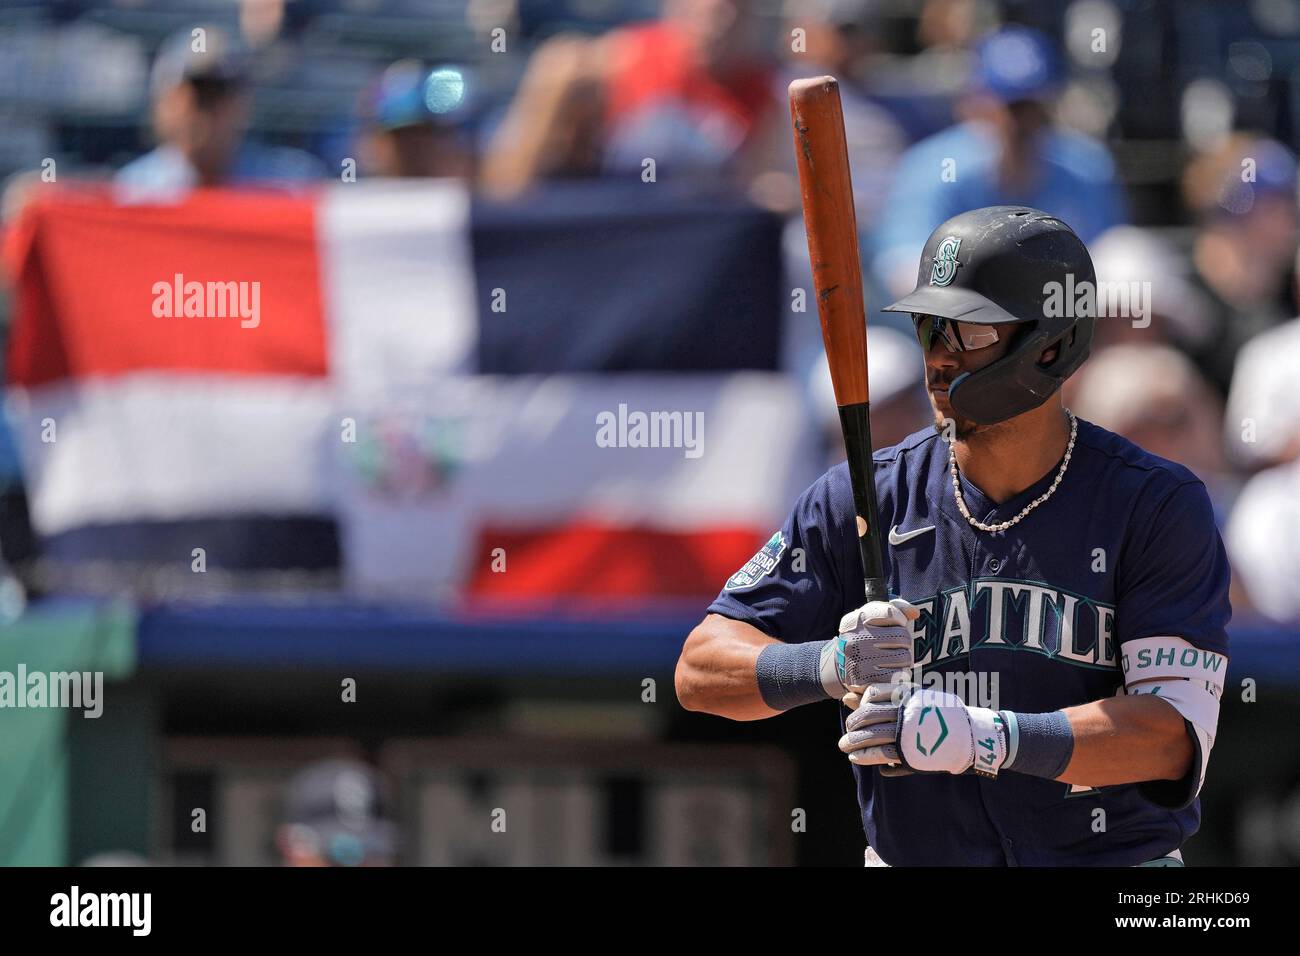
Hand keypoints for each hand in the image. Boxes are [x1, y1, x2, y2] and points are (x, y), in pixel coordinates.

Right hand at [818, 598, 917, 700]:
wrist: (843, 664)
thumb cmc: (866, 637)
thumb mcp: (873, 618)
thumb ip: (896, 609)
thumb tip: (914, 613)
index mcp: (855, 620)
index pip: (890, 613)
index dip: (899, 620)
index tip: (897, 624)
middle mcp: (855, 640)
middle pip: (902, 637)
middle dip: (905, 642)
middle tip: (896, 646)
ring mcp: (859, 661)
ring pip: (903, 657)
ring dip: (904, 659)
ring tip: (893, 659)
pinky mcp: (864, 681)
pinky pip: (898, 676)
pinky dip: (900, 675)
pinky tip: (891, 672)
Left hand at [839, 684, 1008, 777]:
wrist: (971, 738)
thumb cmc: (941, 717)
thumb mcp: (916, 701)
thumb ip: (884, 699)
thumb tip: (848, 697)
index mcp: (910, 695)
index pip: (875, 693)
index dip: (860, 702)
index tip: (854, 709)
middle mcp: (908, 711)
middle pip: (869, 714)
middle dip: (853, 724)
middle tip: (847, 732)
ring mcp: (910, 732)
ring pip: (873, 734)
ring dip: (854, 741)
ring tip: (845, 746)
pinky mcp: (912, 751)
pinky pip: (882, 753)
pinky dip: (866, 755)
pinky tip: (857, 757)